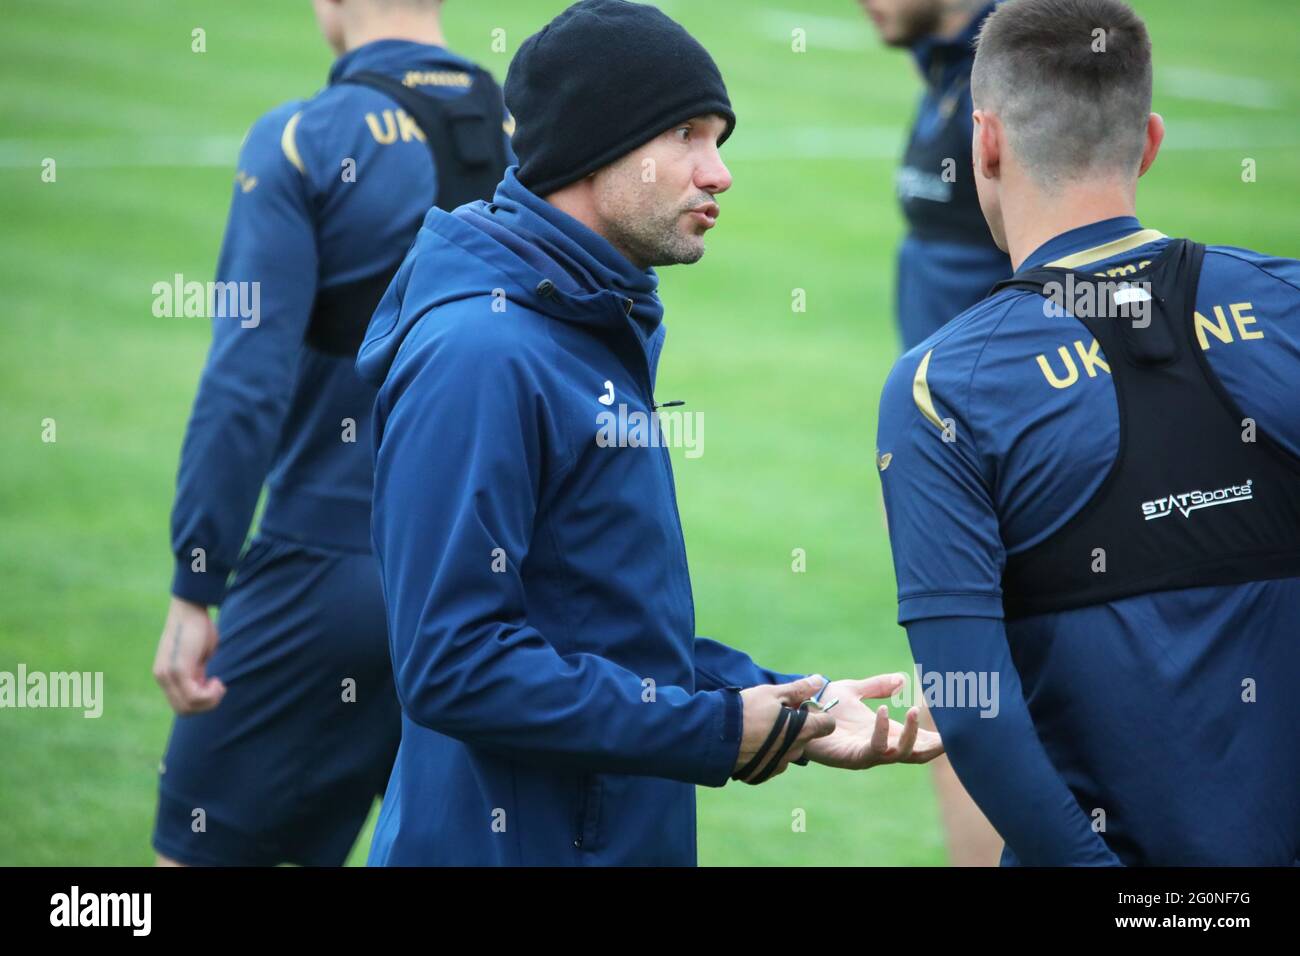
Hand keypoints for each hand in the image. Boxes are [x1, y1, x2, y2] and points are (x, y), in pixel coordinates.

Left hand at [153, 596, 226, 713]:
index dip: (201, 703)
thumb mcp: (197, 656)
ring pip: (188, 707)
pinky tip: (217, 682)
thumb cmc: (198, 628)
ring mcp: (168, 674)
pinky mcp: (178, 669)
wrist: (190, 608)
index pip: (180, 705)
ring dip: (210, 700)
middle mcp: (162, 677)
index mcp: (166, 675)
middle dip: (207, 705)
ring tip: (218, 684)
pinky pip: (193, 696)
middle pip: (184, 711)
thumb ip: (196, 673)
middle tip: (218, 687)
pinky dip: (210, 694)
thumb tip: (202, 686)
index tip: (213, 684)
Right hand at [733, 675, 835, 783]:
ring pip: (790, 748)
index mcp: (803, 730)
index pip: (827, 724)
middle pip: (807, 736)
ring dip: (783, 739)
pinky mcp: (766, 773)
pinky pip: (775, 760)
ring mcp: (781, 764)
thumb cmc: (746, 711)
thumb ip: (799, 688)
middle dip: (797, 725)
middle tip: (775, 713)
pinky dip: (768, 751)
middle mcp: (796, 750)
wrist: (716, 737)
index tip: (800, 706)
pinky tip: (753, 741)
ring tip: (760, 727)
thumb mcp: (772, 693)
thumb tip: (819, 680)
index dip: (817, 713)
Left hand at [803, 674, 943, 769]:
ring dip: (911, 735)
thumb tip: (901, 679)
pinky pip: (874, 748)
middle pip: (917, 754)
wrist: (798, 710)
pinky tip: (882, 710)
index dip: (937, 737)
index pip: (919, 741)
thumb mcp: (855, 691)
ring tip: (913, 710)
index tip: (957, 728)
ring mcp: (868, 754)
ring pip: (900, 754)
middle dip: (934, 745)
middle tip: (950, 732)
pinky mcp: (851, 756)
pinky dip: (881, 731)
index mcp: (886, 733)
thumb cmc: (825, 705)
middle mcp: (881, 747)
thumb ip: (877, 686)